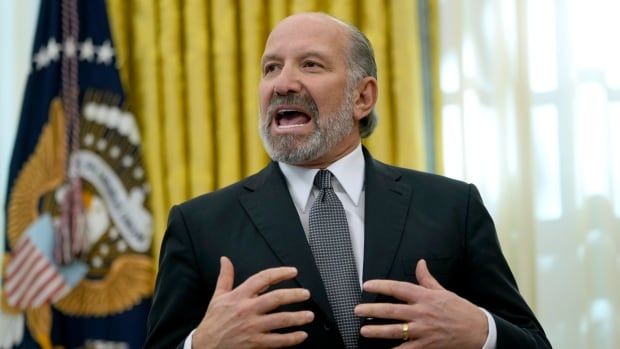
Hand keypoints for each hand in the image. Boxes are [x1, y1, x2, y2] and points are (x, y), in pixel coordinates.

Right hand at [192, 257, 313, 348]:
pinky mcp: (255, 343)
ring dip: (298, 317)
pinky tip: (302, 335)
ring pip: (280, 320)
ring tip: (309, 315)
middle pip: (276, 299)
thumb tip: (225, 259)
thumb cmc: (213, 321)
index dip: (279, 273)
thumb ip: (225, 277)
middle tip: (306, 294)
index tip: (293, 272)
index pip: (262, 279)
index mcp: (239, 296)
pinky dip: (291, 339)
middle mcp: (247, 310)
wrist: (205, 346)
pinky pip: (277, 341)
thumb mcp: (218, 296)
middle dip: (294, 295)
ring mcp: (252, 327)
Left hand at [354, 259, 487, 348]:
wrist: (479, 330)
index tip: (366, 285)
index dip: (381, 286)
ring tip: (364, 331)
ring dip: (377, 331)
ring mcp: (424, 330)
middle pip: (392, 311)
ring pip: (395, 331)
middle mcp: (422, 313)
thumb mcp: (444, 291)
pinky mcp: (427, 345)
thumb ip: (427, 279)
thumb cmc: (460, 310)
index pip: (399, 289)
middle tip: (357, 310)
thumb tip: (420, 263)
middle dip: (372, 311)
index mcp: (425, 297)